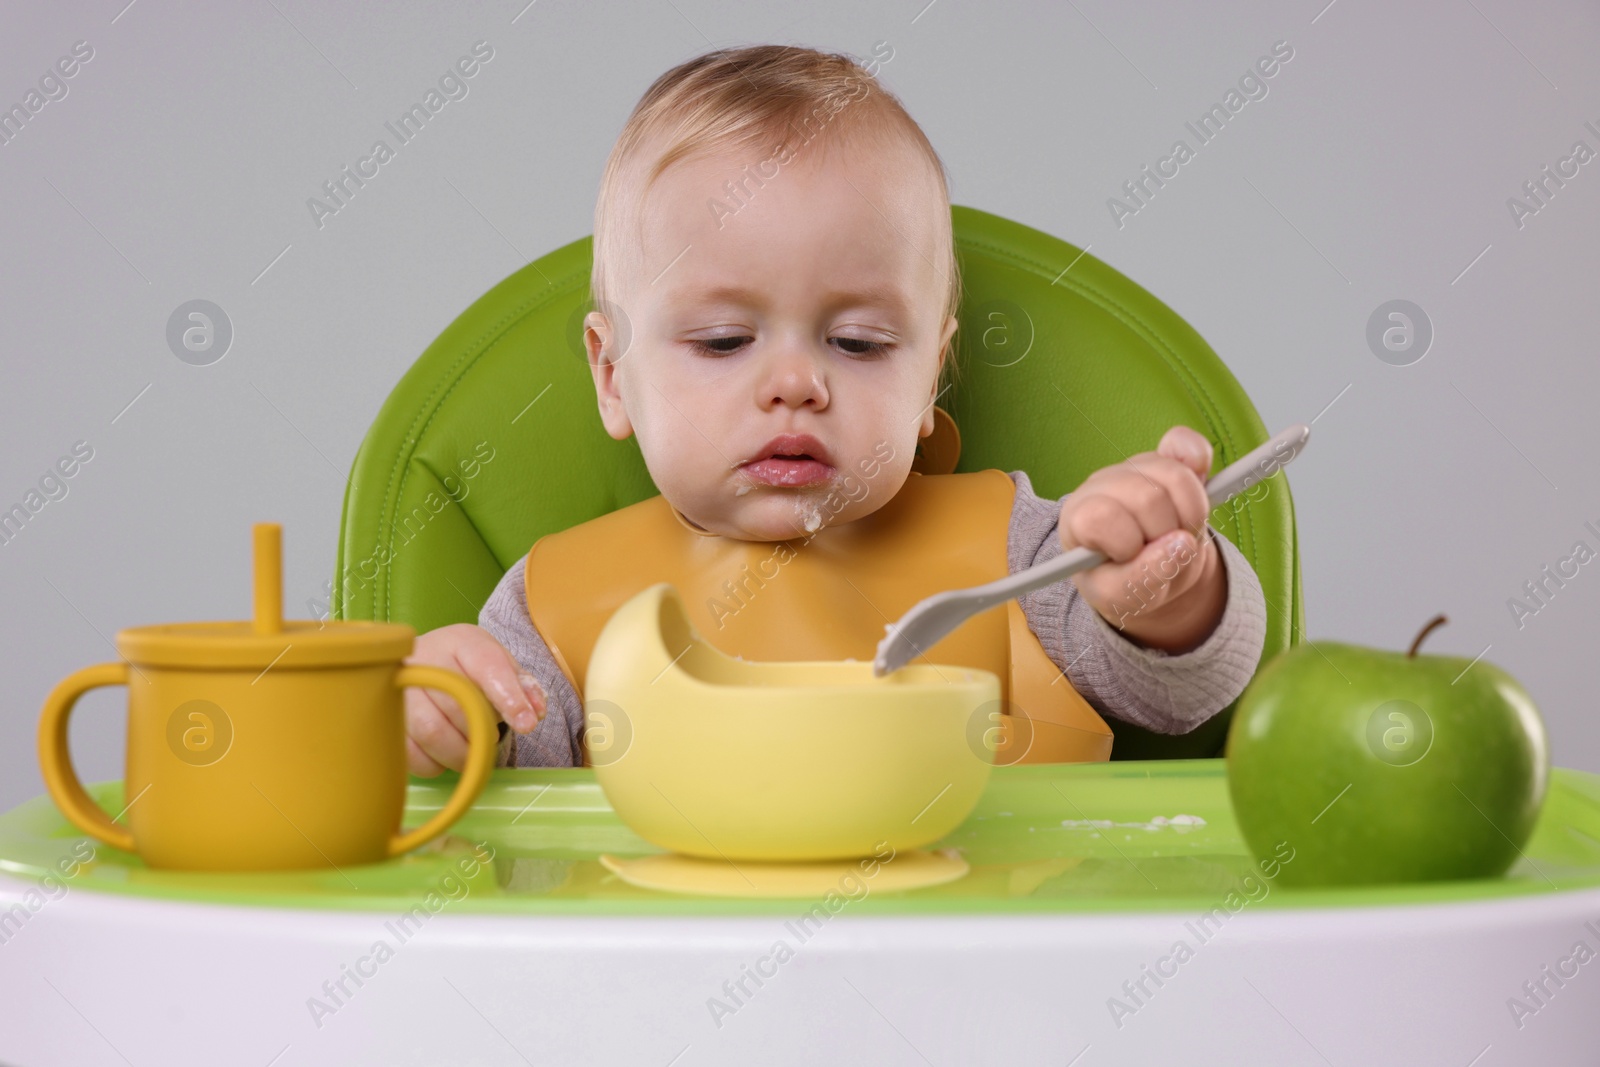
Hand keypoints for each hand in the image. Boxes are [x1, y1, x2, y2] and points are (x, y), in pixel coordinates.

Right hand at [405, 623, 546, 775]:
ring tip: (471, 753)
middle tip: (491, 740)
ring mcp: (397, 687)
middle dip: (483, 731)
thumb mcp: (502, 668)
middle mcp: (424, 659)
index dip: (508, 696)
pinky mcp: (383, 717)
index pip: (487, 665)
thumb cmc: (469, 670)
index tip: (527, 724)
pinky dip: (434, 764)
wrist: (427, 665)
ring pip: (430, 730)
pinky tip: (444, 757)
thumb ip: (524, 688)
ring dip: (459, 753)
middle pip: (457, 703)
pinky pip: (409, 751)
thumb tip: (535, 712)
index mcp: (461, 641)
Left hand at [1058, 425, 1225, 653]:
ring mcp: (1135, 466)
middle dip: (1165, 535)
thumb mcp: (1121, 598)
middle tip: (1162, 553)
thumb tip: (1181, 544)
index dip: (1126, 542)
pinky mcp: (1166, 456)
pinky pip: (1186, 444)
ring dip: (1190, 517)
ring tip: (1179, 536)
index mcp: (1080, 518)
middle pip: (1147, 499)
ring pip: (1176, 477)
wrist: (1148, 572)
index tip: (1130, 557)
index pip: (1102, 516)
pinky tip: (1201, 485)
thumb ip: (1143, 579)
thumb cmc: (1122, 582)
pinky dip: (1200, 463)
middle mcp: (1103, 484)